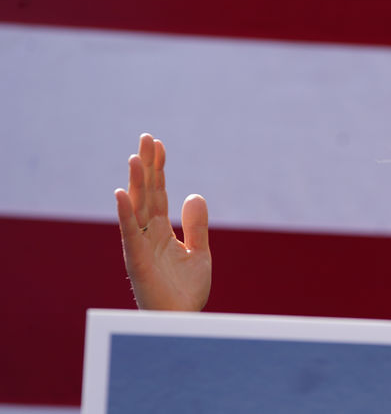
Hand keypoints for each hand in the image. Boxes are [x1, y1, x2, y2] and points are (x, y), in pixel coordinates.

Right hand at [114, 133, 210, 310]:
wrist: (183, 322)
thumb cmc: (186, 292)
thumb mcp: (199, 252)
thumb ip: (197, 225)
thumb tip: (194, 194)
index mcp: (161, 231)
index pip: (159, 192)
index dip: (158, 169)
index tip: (158, 143)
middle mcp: (148, 234)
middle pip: (146, 193)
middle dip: (146, 166)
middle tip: (146, 137)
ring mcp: (140, 246)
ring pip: (136, 208)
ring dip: (135, 182)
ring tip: (135, 158)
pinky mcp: (137, 262)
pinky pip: (130, 234)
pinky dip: (125, 214)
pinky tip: (122, 193)